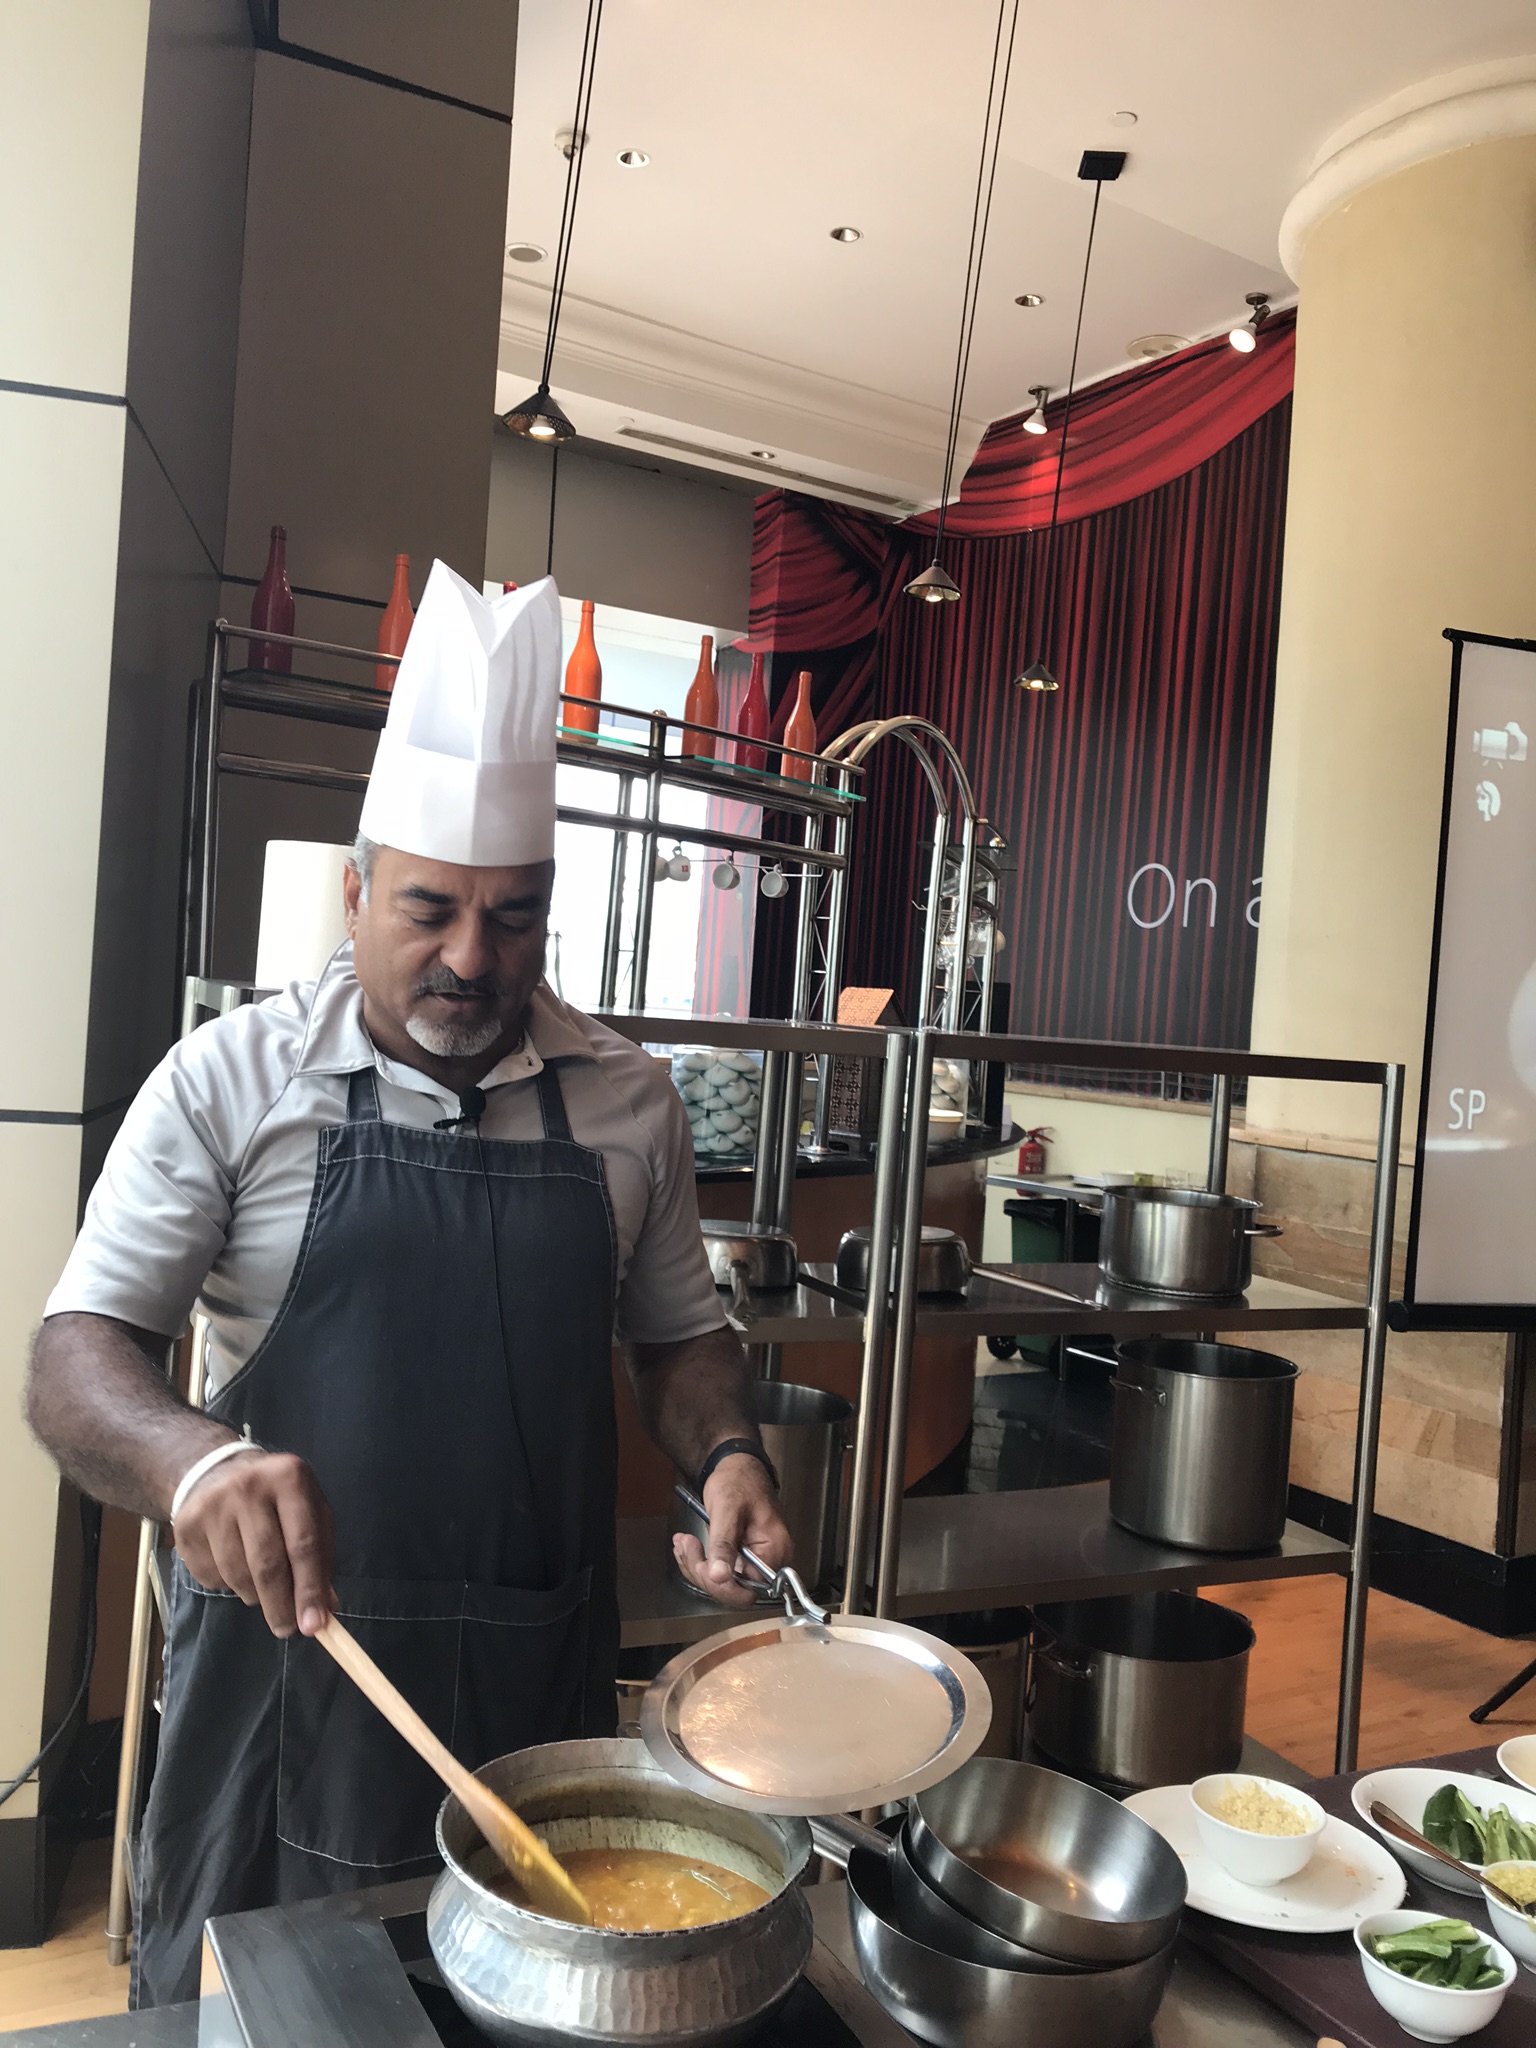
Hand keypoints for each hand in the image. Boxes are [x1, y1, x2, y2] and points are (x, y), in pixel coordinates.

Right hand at [173, 1449, 335, 1638]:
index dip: (309, 1589)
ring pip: (238, 1576)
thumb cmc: (275, 1498)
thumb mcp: (308, 1511)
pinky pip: (211, 1578)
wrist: (214, 1472)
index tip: (314, 1625)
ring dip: (255, 1596)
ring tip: (263, 1590)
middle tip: (288, 1630)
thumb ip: (321, 1556)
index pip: (303, 1543)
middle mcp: (249, 1487)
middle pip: (267, 1564)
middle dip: (280, 1606)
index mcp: (289, 1478)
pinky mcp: (186, 1526)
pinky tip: (235, 1569)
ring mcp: (213, 1506)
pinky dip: (228, 1586)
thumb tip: (326, 1609)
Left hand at [672, 1453, 791, 1607]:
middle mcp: (769, 1560)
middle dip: (704, 1572)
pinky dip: (700, 1560)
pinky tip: (688, 1545)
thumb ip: (724, 1545)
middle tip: (687, 1546)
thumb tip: (719, 1577)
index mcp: (774, 1550)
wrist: (736, 1466)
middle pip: (734, 1589)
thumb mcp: (727, 1510)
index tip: (702, 1567)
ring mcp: (755, 1559)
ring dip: (697, 1565)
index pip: (750, 1590)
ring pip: (722, 1582)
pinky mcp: (741, 1556)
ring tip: (684, 1542)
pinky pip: (720, 1570)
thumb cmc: (738, 1480)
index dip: (722, 1586)